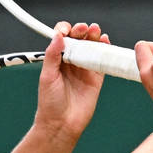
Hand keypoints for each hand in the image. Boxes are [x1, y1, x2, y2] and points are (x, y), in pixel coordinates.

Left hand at [34, 21, 109, 141]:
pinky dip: (105, 50)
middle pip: (79, 40)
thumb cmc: (50, 103)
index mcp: (57, 60)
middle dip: (81, 31)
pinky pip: (102, 61)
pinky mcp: (96, 78)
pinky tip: (105, 42)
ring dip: (94, 37)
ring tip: (95, 31)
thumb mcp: (47, 76)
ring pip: (91, 47)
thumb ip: (52, 56)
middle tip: (83, 28)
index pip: (62, 38)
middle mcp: (71, 62)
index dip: (65, 31)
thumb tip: (58, 36)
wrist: (62, 124)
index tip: (66, 30)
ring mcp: (84, 69)